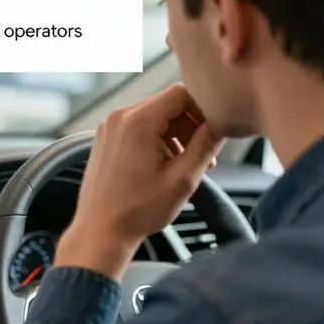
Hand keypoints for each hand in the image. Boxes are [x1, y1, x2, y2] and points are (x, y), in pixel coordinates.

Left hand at [54, 83, 224, 279]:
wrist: (101, 231)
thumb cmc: (138, 210)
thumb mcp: (183, 178)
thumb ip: (206, 144)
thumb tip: (222, 123)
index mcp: (138, 121)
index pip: (182, 92)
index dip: (203, 110)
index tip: (213, 134)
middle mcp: (119, 117)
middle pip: (168, 103)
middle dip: (190, 125)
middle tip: (202, 156)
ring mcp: (109, 127)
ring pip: (154, 116)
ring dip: (175, 134)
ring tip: (183, 165)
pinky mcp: (105, 139)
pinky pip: (138, 127)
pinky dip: (156, 140)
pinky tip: (163, 166)